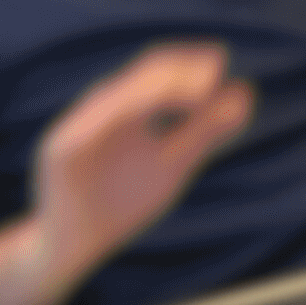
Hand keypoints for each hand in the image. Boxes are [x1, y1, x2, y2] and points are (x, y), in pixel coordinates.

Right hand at [30, 46, 254, 282]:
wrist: (77, 244)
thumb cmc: (123, 202)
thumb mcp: (173, 163)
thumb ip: (204, 130)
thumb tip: (245, 91)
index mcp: (129, 110)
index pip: (159, 72)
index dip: (189, 62)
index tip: (219, 60)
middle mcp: (102, 111)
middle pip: (138, 78)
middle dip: (176, 71)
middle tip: (212, 72)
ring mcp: (78, 128)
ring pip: (114, 96)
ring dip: (152, 88)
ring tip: (195, 93)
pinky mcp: (60, 149)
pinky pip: (84, 126)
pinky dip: (113, 113)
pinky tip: (143, 107)